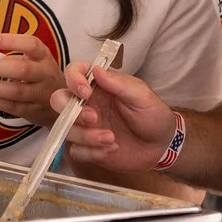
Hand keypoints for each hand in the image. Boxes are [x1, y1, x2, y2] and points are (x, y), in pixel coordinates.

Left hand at [0, 34, 65, 121]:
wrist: (65, 104)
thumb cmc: (42, 77)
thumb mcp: (37, 62)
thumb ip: (16, 57)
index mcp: (44, 57)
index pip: (31, 45)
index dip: (11, 40)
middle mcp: (45, 75)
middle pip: (22, 70)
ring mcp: (40, 95)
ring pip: (15, 91)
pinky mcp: (33, 111)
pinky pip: (11, 107)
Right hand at [58, 65, 176, 176]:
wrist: (162, 147)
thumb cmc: (153, 115)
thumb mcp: (142, 96)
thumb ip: (120, 84)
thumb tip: (96, 69)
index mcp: (99, 86)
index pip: (73, 72)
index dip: (73, 80)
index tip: (86, 92)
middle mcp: (88, 104)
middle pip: (59, 100)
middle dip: (72, 112)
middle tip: (94, 119)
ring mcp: (86, 127)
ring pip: (66, 128)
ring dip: (86, 136)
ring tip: (111, 139)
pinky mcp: (88, 148)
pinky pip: (76, 151)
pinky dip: (91, 152)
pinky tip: (111, 150)